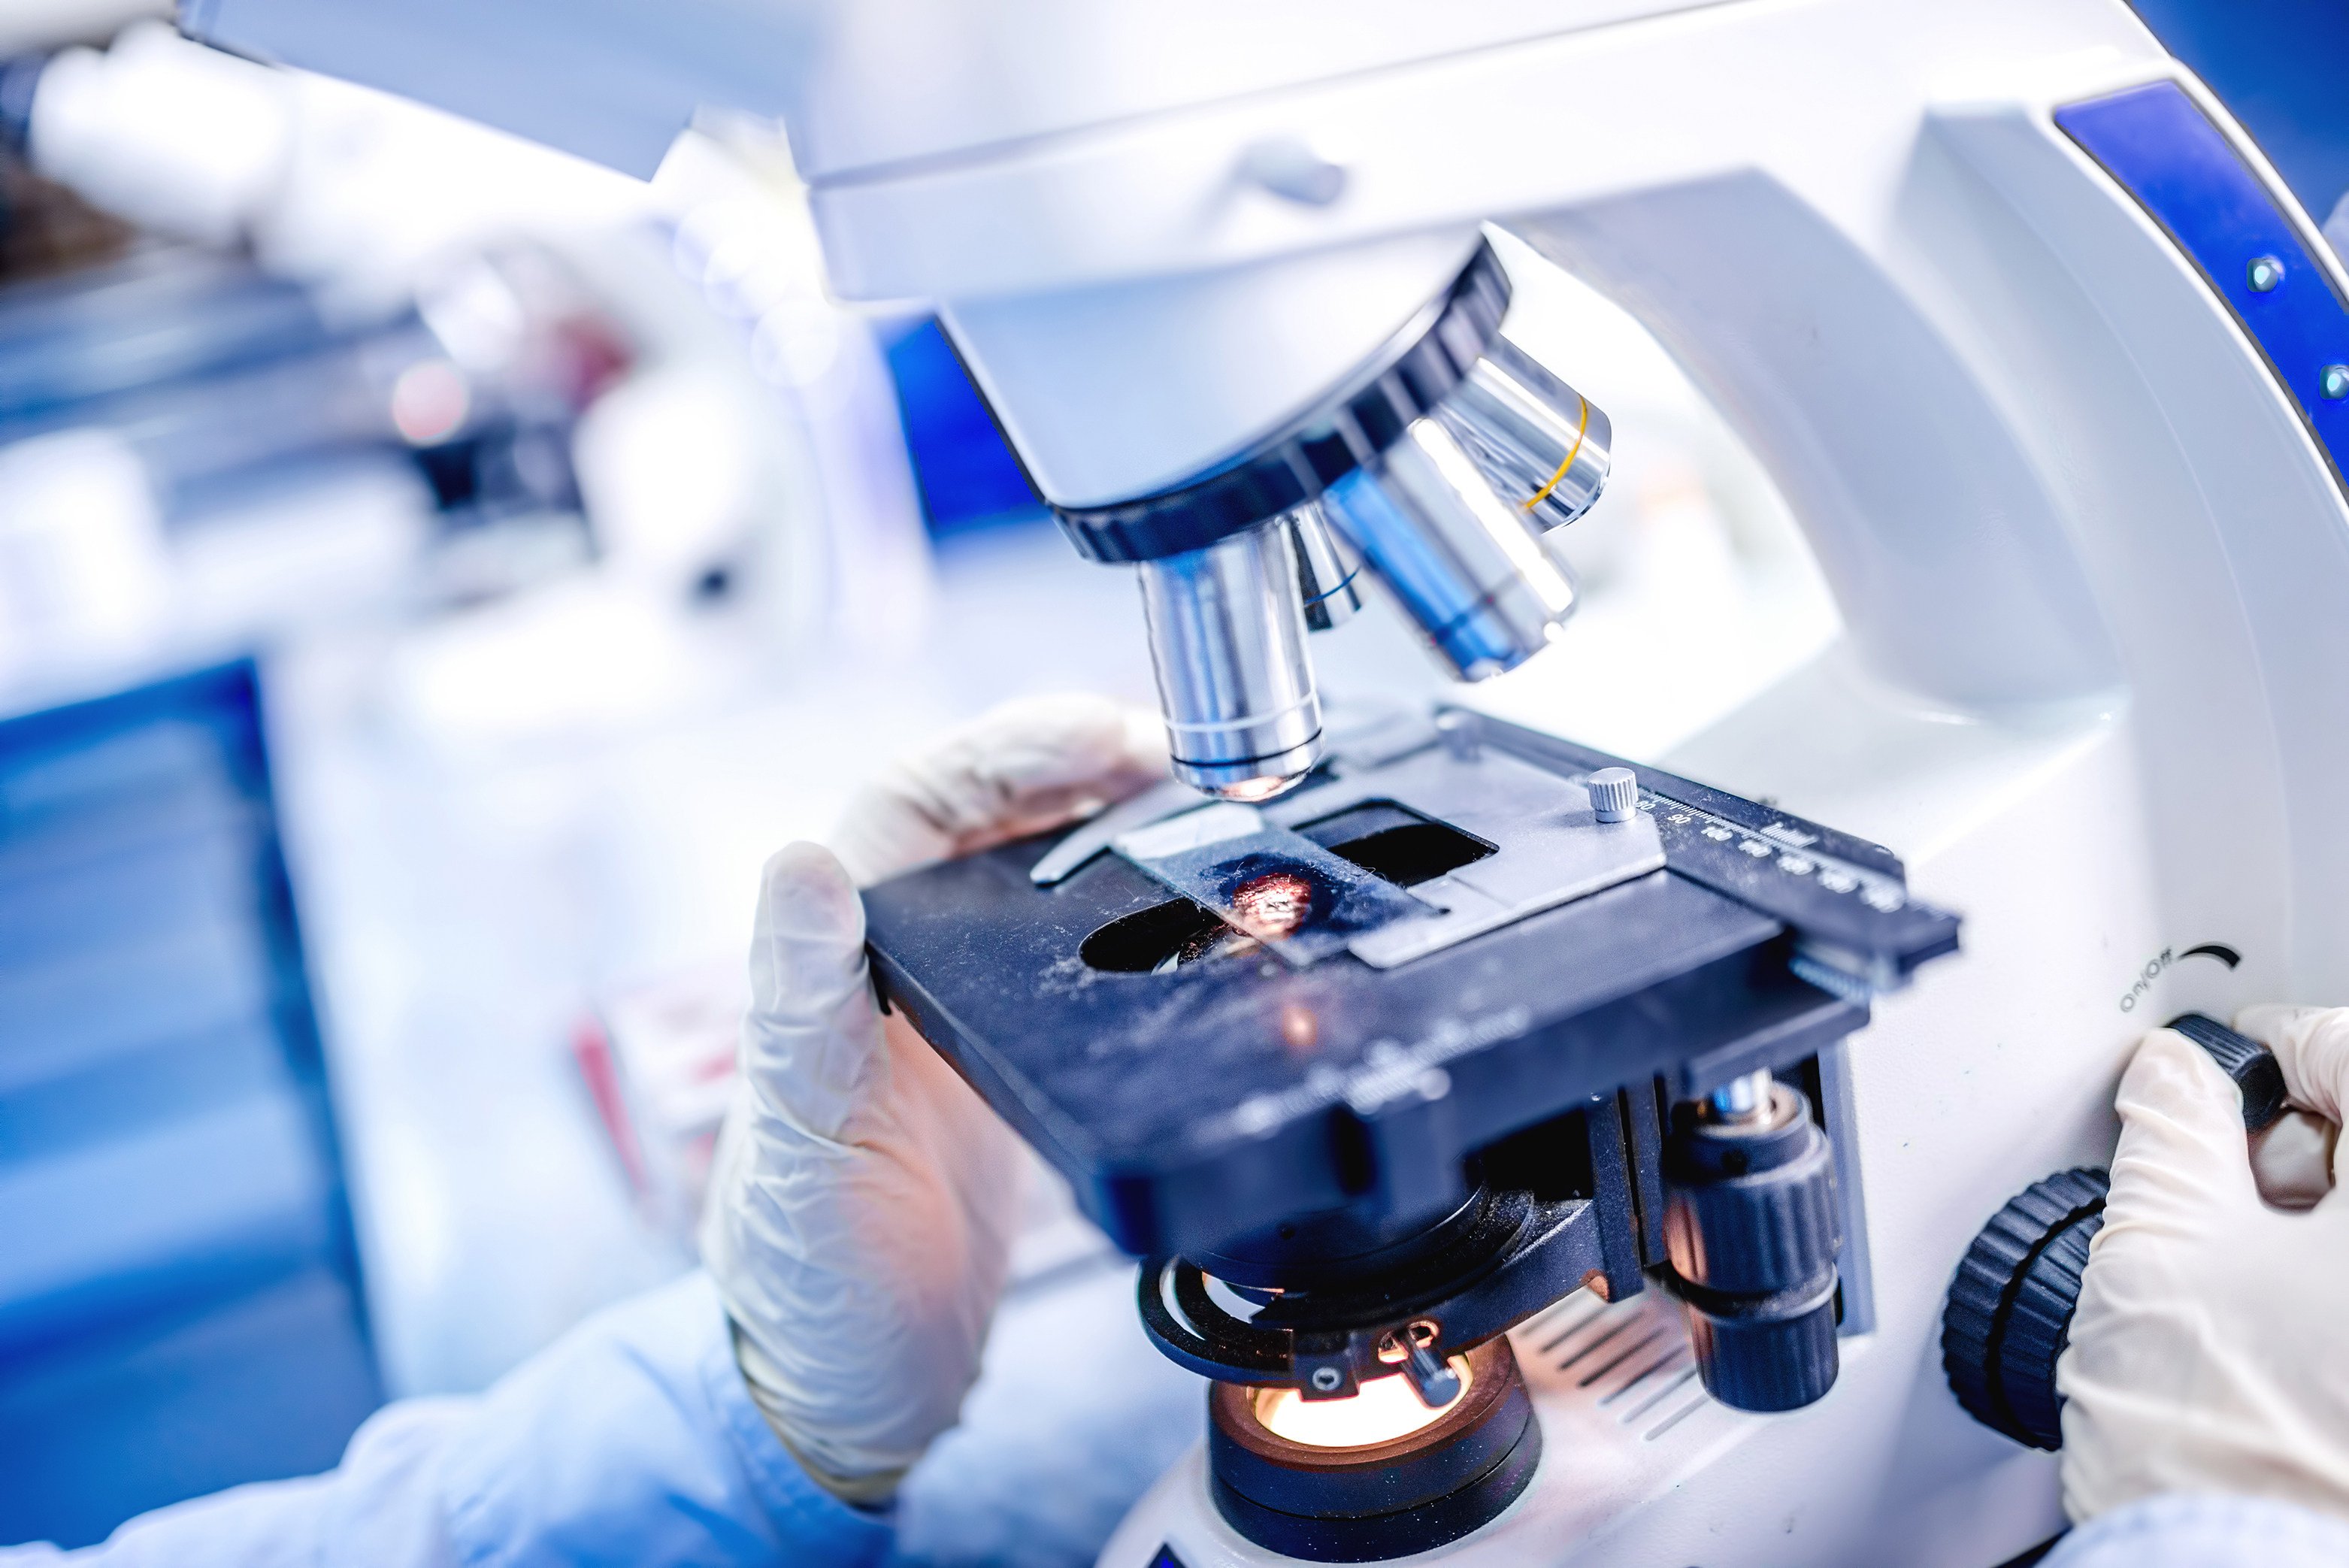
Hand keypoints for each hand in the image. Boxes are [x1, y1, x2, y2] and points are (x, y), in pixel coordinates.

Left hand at [699, 696, 1163, 1503]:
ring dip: (1110, 815)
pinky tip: (1192, 894)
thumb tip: (800, 863)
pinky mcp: (1011, 1062)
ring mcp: (958, 1011)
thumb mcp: (801, 1149)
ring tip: (1205, 795)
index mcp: (835, 968)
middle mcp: (894, 969)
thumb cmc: (804, 1286)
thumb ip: (801, 1009)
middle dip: (1078, 760)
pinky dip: (1131, 900)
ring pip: (1034, 866)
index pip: (910, 804)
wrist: (849, 1397)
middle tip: (1186, 754)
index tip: (1105, 736)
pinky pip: (1072, 946)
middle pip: (984, 813)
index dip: (1004, 751)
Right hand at [2058, 1007, 2348, 1522]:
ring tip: (2257, 1249)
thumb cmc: (2218, 1457)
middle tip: (2245, 1154)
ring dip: (2338, 1211)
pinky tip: (2291, 1316)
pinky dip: (2340, 1288)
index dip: (2293, 1043)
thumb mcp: (2157, 1256)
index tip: (2246, 1059)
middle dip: (2323, 1134)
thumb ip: (2171, 1138)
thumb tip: (2176, 1083)